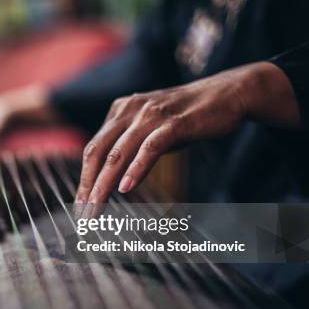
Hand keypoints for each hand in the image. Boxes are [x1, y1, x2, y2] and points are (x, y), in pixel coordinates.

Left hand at [76, 62, 299, 202]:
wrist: (228, 93)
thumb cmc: (187, 117)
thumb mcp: (151, 129)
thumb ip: (130, 145)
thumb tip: (112, 177)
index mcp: (119, 111)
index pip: (94, 149)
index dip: (84, 179)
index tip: (80, 205)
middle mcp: (129, 110)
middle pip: (98, 152)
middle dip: (87, 186)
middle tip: (82, 215)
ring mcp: (151, 115)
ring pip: (118, 154)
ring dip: (104, 185)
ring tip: (96, 209)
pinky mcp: (174, 123)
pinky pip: (149, 148)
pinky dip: (136, 169)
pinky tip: (126, 188)